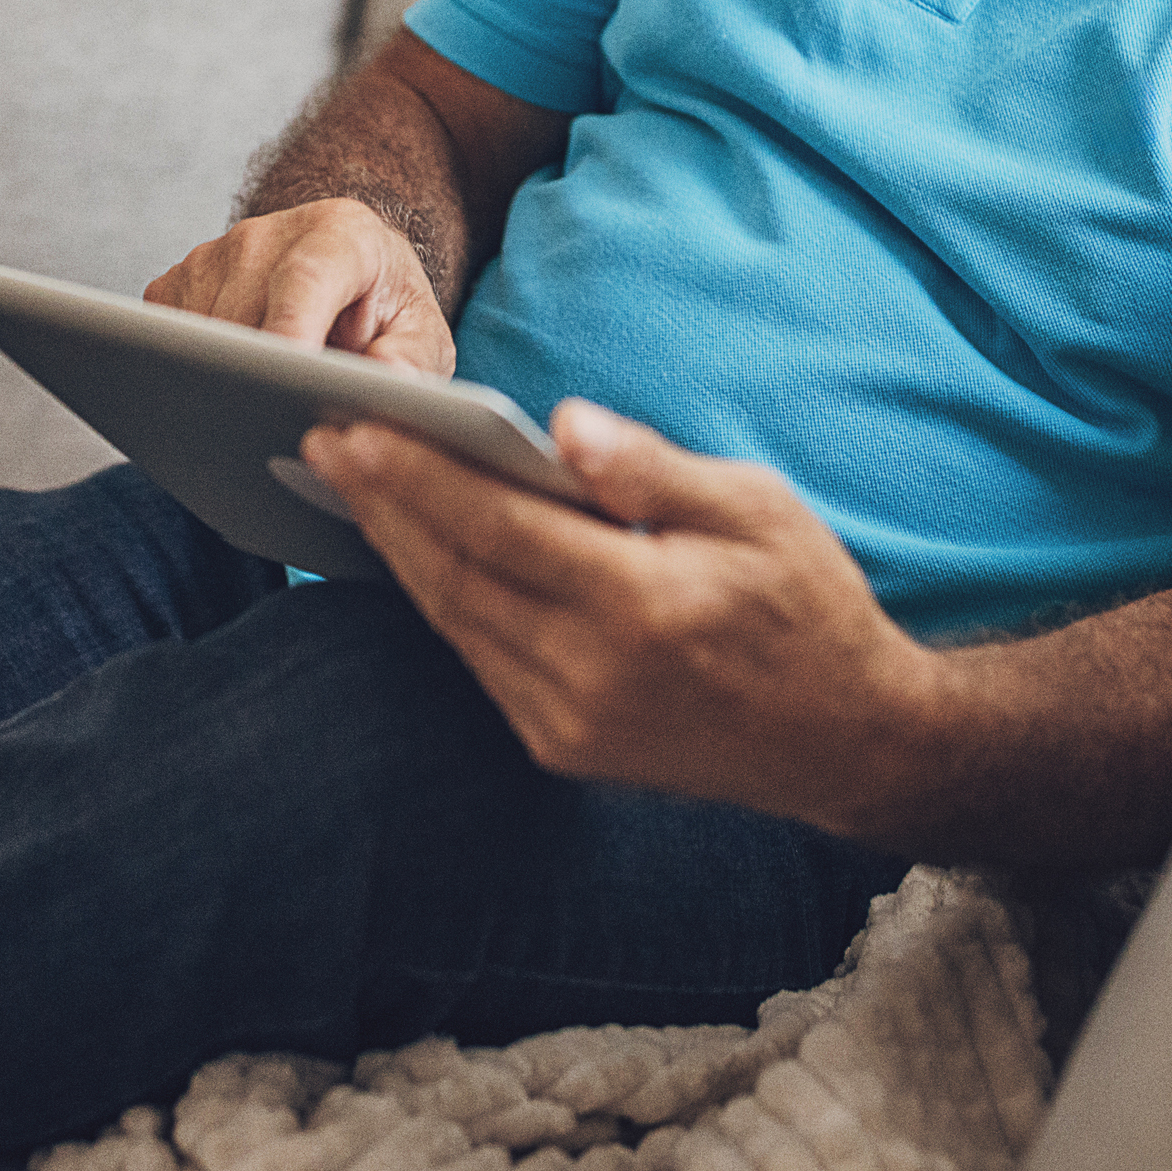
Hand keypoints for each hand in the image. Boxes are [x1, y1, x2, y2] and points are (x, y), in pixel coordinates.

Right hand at [145, 197, 455, 372]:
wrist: (346, 276)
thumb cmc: (385, 312)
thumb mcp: (423, 339)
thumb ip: (415, 361)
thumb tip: (389, 382)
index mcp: (340, 234)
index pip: (305, 279)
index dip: (290, 330)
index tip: (287, 381)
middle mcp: (267, 233)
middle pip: (243, 319)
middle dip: (257, 380)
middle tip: (284, 426)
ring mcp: (214, 254)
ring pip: (201, 338)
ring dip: (227, 380)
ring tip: (271, 396)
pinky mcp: (178, 281)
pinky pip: (168, 340)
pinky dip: (195, 371)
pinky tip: (236, 378)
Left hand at [300, 398, 945, 839]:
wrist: (850, 742)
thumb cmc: (809, 605)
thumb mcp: (759, 510)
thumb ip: (652, 470)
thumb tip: (561, 424)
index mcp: (641, 608)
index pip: (499, 527)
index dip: (418, 475)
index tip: (354, 426)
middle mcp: (591, 677)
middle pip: (456, 575)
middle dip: (383, 504)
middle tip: (321, 439)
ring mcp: (570, 723)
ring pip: (455, 622)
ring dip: (397, 551)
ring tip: (350, 484)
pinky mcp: (562, 747)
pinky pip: (480, 659)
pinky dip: (440, 599)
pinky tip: (412, 549)